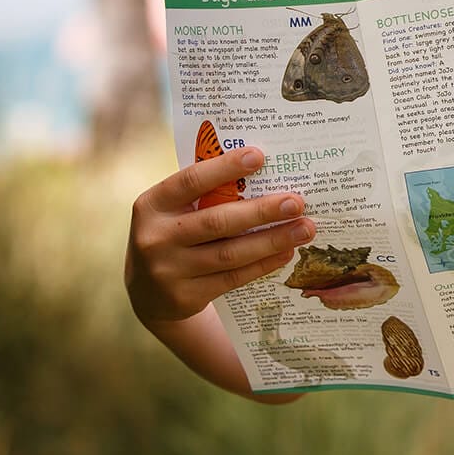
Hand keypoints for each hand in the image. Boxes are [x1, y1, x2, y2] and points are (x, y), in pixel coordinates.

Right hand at [126, 146, 315, 327]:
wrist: (148, 293)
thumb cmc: (175, 234)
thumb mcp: (176, 211)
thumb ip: (207, 194)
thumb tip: (267, 172)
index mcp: (152, 205)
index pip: (190, 181)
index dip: (224, 168)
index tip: (259, 156)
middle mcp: (155, 238)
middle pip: (217, 221)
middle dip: (262, 211)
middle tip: (297, 202)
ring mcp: (168, 270)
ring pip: (230, 253)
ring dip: (272, 240)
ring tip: (305, 229)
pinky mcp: (184, 297)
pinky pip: (233, 278)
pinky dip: (263, 264)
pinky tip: (286, 252)